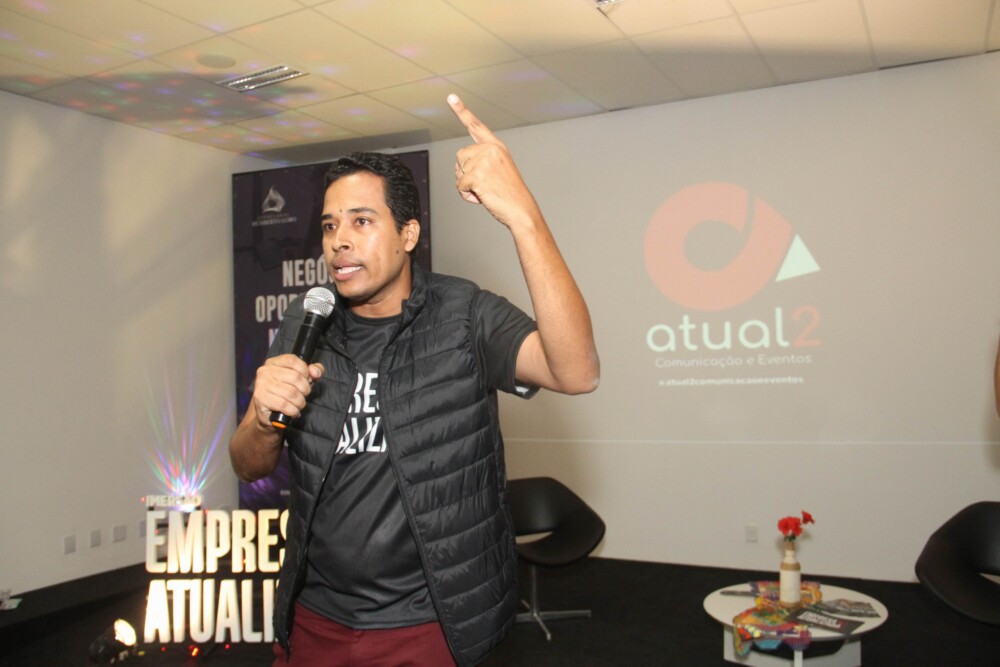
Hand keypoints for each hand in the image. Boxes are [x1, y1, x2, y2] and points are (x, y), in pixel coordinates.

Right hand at [250, 355, 323, 429]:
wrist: (268, 414)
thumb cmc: (285, 394)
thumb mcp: (300, 380)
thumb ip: (312, 372)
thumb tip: (316, 372)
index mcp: (274, 362)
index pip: (293, 360)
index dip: (305, 371)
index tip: (307, 380)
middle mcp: (265, 371)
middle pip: (295, 377)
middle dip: (305, 389)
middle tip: (303, 396)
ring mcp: (261, 384)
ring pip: (291, 393)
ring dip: (300, 402)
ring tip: (299, 405)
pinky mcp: (260, 398)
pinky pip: (284, 404)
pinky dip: (293, 410)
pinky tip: (293, 412)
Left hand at [447, 94, 541, 227]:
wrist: (521, 209)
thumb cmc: (511, 194)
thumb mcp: (499, 170)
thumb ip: (481, 161)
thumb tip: (458, 165)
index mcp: (497, 147)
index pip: (476, 126)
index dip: (462, 111)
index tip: (451, 96)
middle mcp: (490, 149)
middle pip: (460, 156)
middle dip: (466, 173)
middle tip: (486, 184)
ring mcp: (483, 161)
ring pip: (458, 171)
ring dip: (467, 185)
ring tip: (486, 191)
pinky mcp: (477, 174)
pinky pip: (459, 185)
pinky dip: (467, 195)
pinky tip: (482, 197)